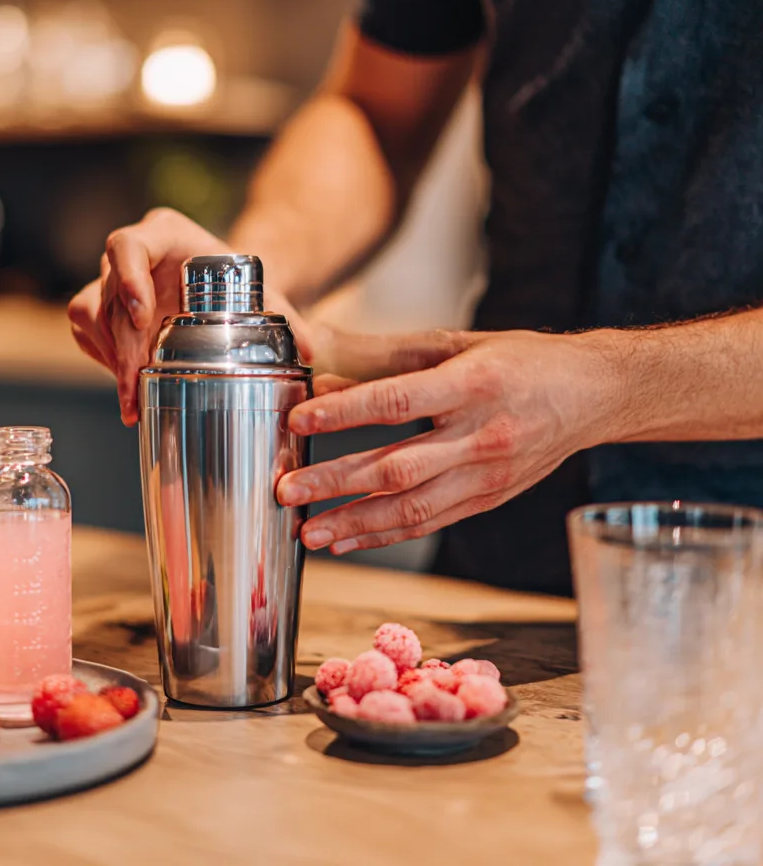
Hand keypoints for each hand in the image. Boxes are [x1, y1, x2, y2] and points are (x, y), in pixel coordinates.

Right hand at [68, 208, 311, 424]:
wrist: (222, 287)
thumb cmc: (239, 283)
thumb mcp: (263, 294)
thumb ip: (286, 316)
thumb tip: (310, 347)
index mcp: (164, 234)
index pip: (128, 244)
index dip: (128, 277)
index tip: (142, 314)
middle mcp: (131, 253)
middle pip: (108, 292)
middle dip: (121, 343)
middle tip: (136, 383)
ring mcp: (111, 279)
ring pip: (90, 313)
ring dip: (110, 356)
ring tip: (133, 396)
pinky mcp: (102, 305)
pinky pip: (87, 332)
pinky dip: (105, 360)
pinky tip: (129, 384)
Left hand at [277, 327, 620, 553]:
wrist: (594, 395)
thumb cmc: (523, 361)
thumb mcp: (459, 341)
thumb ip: (389, 354)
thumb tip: (326, 362)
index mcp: (471, 385)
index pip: (395, 402)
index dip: (343, 413)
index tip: (299, 421)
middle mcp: (480, 436)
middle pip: (396, 466)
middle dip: (335, 482)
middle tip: (286, 490)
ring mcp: (486, 476)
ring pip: (412, 507)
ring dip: (354, 522)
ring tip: (308, 532)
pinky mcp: (488, 499)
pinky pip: (431, 522)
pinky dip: (386, 534)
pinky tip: (348, 539)